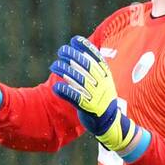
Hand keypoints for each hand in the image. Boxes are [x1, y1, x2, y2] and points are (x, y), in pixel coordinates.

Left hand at [50, 36, 148, 161]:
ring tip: (54, 66)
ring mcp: (97, 96)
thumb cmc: (102, 99)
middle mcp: (102, 84)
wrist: (110, 123)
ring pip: (80, 81)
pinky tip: (56, 86)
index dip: (86, 48)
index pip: (96, 58)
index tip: (74, 40)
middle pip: (86, 67)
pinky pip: (76, 98)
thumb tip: (79, 52)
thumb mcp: (103, 83)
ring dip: (66, 72)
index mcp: (107, 76)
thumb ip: (94, 70)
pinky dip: (66, 92)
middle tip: (61, 51)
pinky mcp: (89, 108)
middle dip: (73, 56)